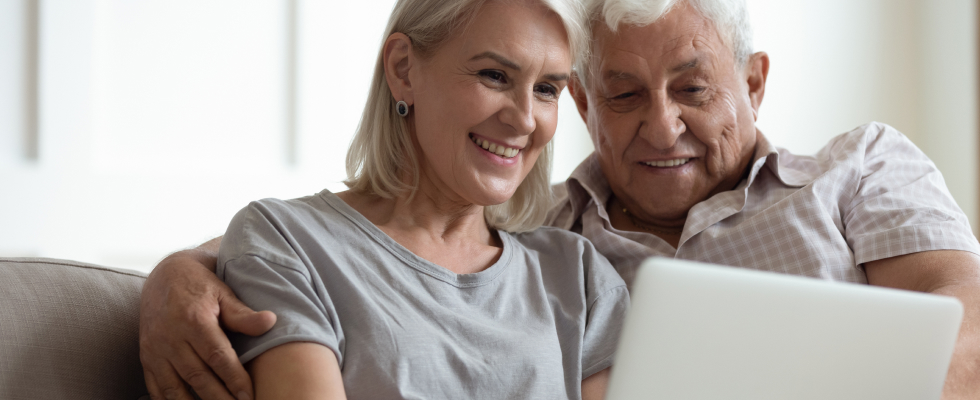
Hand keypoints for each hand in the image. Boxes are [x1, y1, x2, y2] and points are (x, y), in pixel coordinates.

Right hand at [140, 249, 276, 399]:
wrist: (165, 275)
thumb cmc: (201, 285)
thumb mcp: (223, 293)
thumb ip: (243, 314)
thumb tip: (271, 322)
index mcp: (194, 320)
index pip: (217, 357)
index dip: (234, 379)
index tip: (249, 395)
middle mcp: (171, 337)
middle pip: (198, 377)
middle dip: (219, 398)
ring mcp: (155, 349)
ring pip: (175, 387)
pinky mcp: (146, 357)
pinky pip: (156, 387)